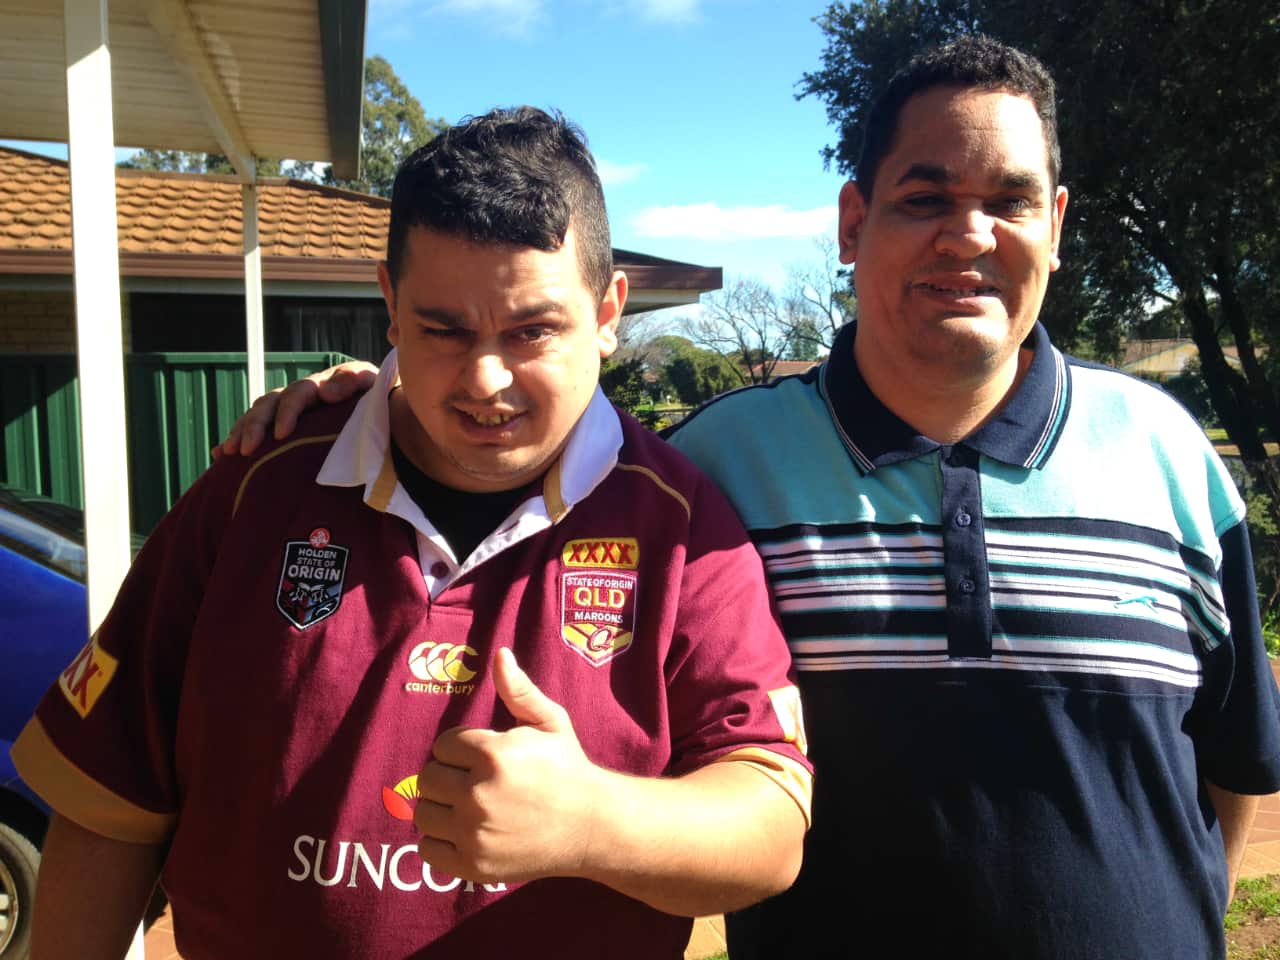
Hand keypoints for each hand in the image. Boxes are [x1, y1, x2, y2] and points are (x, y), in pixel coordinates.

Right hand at [211, 361, 377, 458]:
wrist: (391, 416)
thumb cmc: (385, 404)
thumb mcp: (375, 388)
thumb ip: (355, 382)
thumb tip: (325, 390)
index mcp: (322, 384)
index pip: (298, 393)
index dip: (287, 412)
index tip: (281, 434)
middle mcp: (301, 395)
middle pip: (269, 404)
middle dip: (254, 425)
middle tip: (245, 450)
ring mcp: (291, 411)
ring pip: (258, 416)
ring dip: (241, 432)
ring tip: (228, 453)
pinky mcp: (286, 429)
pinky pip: (258, 432)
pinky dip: (237, 440)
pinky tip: (219, 456)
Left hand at [413, 648, 602, 883]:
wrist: (591, 826)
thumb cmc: (568, 768)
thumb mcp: (550, 722)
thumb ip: (519, 690)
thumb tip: (499, 654)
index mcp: (493, 755)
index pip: (443, 746)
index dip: (461, 750)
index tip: (482, 757)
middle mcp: (478, 794)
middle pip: (428, 779)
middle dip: (449, 776)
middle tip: (475, 781)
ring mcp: (474, 833)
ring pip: (424, 813)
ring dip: (441, 808)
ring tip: (469, 806)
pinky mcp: (472, 865)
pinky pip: (428, 849)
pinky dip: (440, 841)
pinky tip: (464, 832)